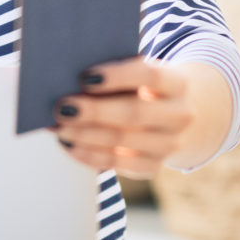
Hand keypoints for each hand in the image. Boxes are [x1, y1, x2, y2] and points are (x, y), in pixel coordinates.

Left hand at [56, 57, 195, 177]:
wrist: (174, 115)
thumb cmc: (144, 87)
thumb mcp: (141, 73)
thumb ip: (116, 73)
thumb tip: (69, 81)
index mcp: (178, 83)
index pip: (150, 76)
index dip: (117, 76)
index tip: (84, 77)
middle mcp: (180, 116)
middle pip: (134, 113)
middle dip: (94, 111)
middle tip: (62, 108)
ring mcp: (169, 145)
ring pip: (123, 141)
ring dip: (85, 135)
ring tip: (59, 128)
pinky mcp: (153, 166)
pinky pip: (118, 164)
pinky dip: (89, 155)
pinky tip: (68, 145)